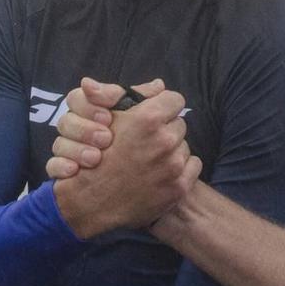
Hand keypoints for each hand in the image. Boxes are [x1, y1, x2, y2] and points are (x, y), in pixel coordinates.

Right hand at [50, 78, 200, 238]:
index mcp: (148, 118)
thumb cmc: (96, 154)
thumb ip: (135, 95)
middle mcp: (165, 140)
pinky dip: (181, 169)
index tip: (155, 115)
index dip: (163, 105)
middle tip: (147, 142)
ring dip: (172, 150)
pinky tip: (160, 173)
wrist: (91, 200)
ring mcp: (173, 165)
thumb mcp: (108, 117)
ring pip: (184, 146)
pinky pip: (193, 166)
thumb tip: (159, 85)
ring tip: (150, 160)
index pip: (174, 99)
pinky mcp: (179, 187)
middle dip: (166, 130)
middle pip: (179, 124)